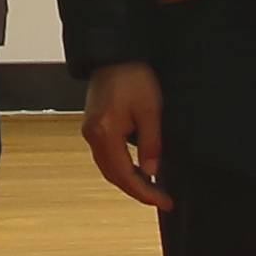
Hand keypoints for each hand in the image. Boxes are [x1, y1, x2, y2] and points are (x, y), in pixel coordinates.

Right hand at [81, 61, 167, 209]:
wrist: (113, 54)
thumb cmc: (132, 76)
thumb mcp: (150, 110)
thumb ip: (151, 144)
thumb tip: (152, 172)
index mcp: (105, 132)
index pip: (125, 175)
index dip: (145, 192)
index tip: (164, 201)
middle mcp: (92, 135)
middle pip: (113, 176)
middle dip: (138, 191)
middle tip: (162, 198)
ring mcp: (90, 131)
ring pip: (109, 168)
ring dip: (130, 181)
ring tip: (154, 188)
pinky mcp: (93, 126)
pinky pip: (106, 157)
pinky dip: (122, 168)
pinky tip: (139, 169)